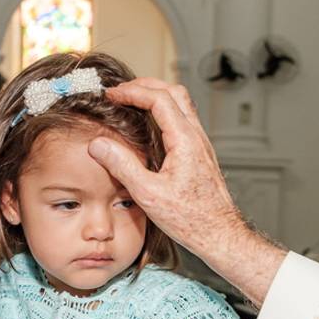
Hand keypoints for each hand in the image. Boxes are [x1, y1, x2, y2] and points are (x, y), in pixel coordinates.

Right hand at [89, 79, 237, 253]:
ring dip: (156, 97)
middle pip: (173, 92)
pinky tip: (149, 128)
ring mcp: (200, 144)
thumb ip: (122, 165)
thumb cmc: (190, 218)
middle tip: (121, 91)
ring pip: (181, 105)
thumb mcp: (148, 194)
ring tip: (132, 103)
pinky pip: (183, 121)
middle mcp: (196, 137)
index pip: (158, 99)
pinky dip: (164, 113)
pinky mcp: (200, 154)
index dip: (132, 91)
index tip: (111, 94)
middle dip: (145, 85)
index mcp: (184, 140)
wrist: (218, 233)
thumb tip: (99, 145)